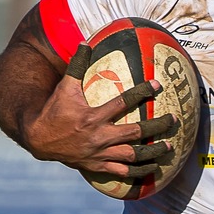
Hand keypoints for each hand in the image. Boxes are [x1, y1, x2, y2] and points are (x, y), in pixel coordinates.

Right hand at [21, 68, 176, 178]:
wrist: (39, 139)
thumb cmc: (54, 110)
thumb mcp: (64, 87)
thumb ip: (77, 65)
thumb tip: (84, 41)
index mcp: (93, 116)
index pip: (123, 102)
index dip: (142, 92)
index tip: (158, 84)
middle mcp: (99, 137)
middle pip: (135, 132)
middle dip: (157, 126)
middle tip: (174, 120)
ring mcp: (100, 154)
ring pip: (133, 155)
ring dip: (153, 152)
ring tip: (170, 147)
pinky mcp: (98, 166)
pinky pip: (122, 172)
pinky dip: (139, 172)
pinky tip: (153, 169)